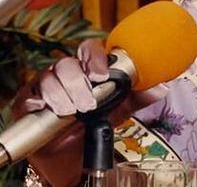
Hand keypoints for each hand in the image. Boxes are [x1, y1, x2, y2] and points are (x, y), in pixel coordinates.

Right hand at [12, 39, 168, 186]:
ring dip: (61, 93)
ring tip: (72, 110)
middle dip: (78, 81)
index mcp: (87, 68)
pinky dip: (40, 101)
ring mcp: (45, 86)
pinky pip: (30, 96)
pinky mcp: (28, 102)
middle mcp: (65, 73)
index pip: (89, 49)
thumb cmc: (93, 124)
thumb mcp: (119, 110)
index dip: (95, 57)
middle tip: (88, 103)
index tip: (102, 74)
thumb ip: (137, 97)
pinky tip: (48, 109)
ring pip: (48, 77)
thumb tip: (161, 87)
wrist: (71, 155)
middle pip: (67, 63)